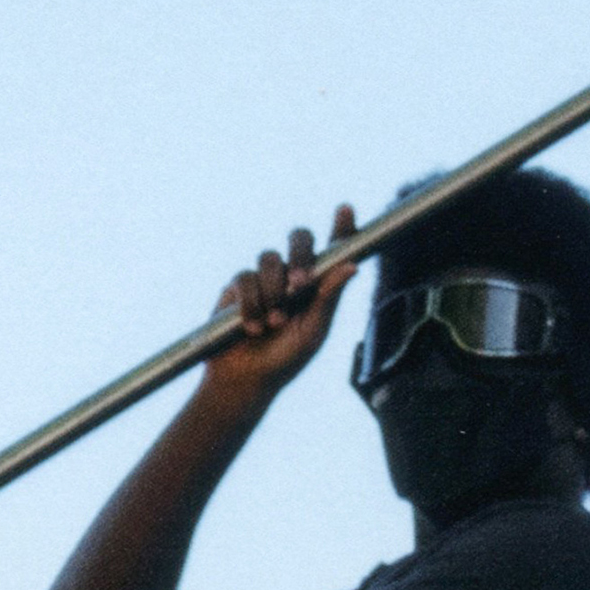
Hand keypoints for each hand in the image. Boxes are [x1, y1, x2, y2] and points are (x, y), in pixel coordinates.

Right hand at [200, 207, 357, 400]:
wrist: (244, 380)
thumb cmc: (286, 359)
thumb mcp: (313, 332)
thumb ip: (329, 297)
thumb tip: (353, 266)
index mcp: (318, 285)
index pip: (333, 249)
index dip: (342, 227)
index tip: (346, 210)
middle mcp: (293, 275)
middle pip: (299, 237)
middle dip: (301, 253)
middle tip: (301, 284)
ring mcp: (264, 278)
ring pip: (269, 257)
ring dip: (273, 291)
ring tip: (274, 323)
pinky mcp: (237, 287)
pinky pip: (244, 278)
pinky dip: (250, 303)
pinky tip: (252, 327)